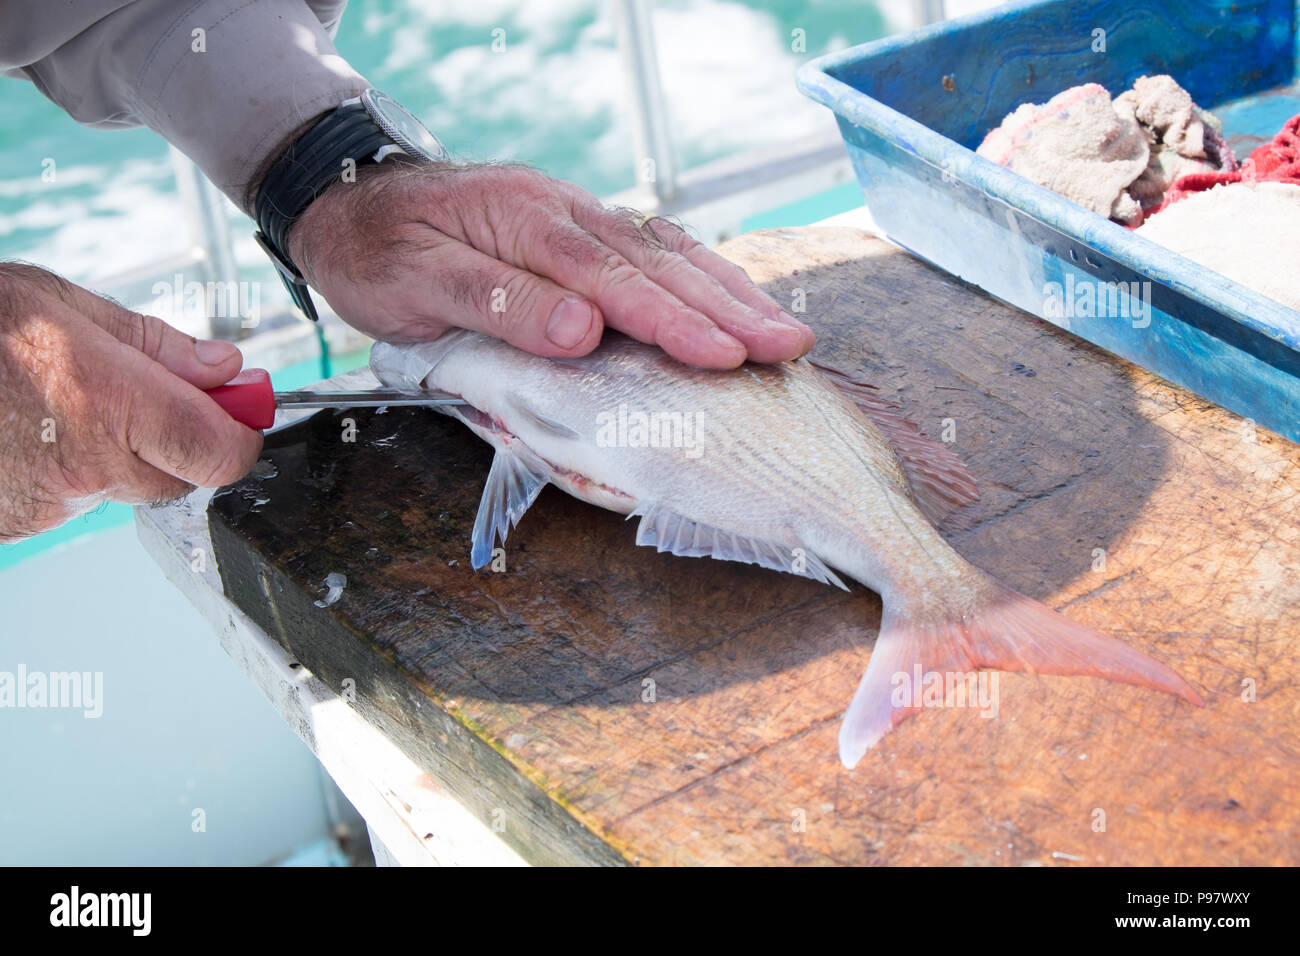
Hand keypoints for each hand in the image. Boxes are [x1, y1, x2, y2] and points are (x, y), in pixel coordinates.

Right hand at [0, 264, 263, 541]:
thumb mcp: (64, 305)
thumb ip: (157, 346)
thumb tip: (227, 370)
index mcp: (112, 402)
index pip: (222, 453)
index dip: (239, 435)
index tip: (237, 413)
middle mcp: (88, 463)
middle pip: (180, 479)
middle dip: (179, 443)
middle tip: (143, 397)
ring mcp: (48, 502)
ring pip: (123, 490)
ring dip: (116, 456)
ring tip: (60, 404)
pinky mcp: (17, 524)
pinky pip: (71, 504)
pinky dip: (66, 474)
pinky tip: (27, 432)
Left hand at [287, 162, 814, 367]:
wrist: (352, 201)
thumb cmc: (378, 251)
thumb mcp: (414, 282)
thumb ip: (496, 303)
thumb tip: (582, 332)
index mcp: (524, 226)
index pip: (610, 279)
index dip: (670, 321)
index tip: (723, 356)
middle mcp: (564, 214)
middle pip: (657, 263)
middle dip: (727, 309)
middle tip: (786, 349)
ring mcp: (577, 218)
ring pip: (666, 254)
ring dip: (727, 295)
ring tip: (782, 334)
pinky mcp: (581, 231)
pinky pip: (652, 251)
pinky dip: (700, 277)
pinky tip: (731, 299)